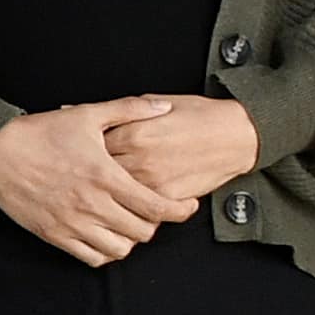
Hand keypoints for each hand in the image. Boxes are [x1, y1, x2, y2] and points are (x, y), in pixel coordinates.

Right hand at [0, 97, 203, 268]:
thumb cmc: (40, 133)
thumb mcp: (87, 114)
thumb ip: (129, 110)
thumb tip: (162, 107)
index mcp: (105, 176)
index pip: (156, 207)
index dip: (179, 211)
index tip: (186, 207)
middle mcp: (92, 204)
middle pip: (142, 232)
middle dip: (154, 224)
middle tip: (152, 212)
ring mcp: (73, 223)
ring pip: (119, 250)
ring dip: (130, 240)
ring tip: (128, 225)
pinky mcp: (55, 234)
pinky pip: (91, 258)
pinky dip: (105, 252)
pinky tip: (105, 236)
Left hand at [98, 92, 261, 205]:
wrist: (234, 137)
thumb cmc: (199, 116)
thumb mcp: (158, 104)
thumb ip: (120, 110)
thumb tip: (81, 110)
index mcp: (133, 133)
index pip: (91, 146)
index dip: (85, 149)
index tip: (84, 150)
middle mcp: (138, 159)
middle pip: (99, 173)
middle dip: (93, 173)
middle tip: (90, 172)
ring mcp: (152, 182)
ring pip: (115, 195)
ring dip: (109, 193)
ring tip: (106, 187)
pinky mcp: (167, 198)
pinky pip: (139, 209)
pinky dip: (131, 206)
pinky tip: (129, 200)